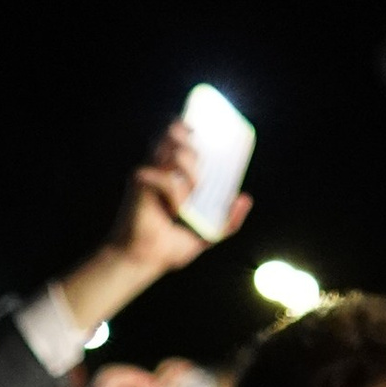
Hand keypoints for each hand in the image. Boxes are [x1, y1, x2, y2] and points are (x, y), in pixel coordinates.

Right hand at [99, 119, 247, 291]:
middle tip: (199, 180)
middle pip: (174, 131)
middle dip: (194, 150)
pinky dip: (176, 192)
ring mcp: (149, 173)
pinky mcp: (140, 183)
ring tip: (192, 191)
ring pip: (172, 147)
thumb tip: (246, 198)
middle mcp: (159, 166)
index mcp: (172, 171)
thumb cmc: (169, 247)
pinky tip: (173, 209)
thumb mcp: (207, 235)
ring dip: (189, 167)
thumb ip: (228, 221)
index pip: (178, 132)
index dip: (187, 125)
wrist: (145, 261)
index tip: (203, 131)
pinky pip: (166, 177)